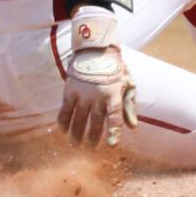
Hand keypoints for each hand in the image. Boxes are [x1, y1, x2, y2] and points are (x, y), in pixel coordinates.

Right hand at [56, 7, 137, 145]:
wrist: (95, 49)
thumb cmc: (114, 69)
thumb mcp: (126, 83)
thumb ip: (128, 105)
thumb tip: (132, 127)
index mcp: (113, 94)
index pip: (114, 116)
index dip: (113, 131)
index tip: (111, 144)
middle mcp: (98, 96)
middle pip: (95, 121)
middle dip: (93, 136)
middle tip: (91, 147)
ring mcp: (83, 93)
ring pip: (79, 119)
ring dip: (77, 133)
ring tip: (76, 143)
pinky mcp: (70, 90)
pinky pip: (65, 110)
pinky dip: (63, 121)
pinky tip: (63, 131)